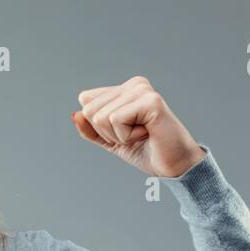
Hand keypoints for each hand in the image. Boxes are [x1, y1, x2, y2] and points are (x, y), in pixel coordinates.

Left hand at [71, 75, 205, 178]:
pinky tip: (147, 134)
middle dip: (107, 132)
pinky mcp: (150, 101)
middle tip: (134, 135)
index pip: (86, 100)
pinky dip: (127, 137)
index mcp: (125, 88)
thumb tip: (75, 115)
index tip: (124, 131)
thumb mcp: (111, 141)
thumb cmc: (147, 151)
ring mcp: (143, 90)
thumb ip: (91, 129)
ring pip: (100, 116)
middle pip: (89, 109)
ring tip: (142, 134)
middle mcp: (134, 84)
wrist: (174, 166)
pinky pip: (115, 120)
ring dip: (118, 136)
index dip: (98, 126)